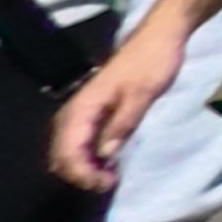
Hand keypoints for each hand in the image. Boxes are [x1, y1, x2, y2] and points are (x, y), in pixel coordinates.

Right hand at [47, 32, 173, 192]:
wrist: (159, 37)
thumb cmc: (153, 62)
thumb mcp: (143, 93)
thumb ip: (124, 123)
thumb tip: (105, 155)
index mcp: (83, 107)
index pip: (68, 151)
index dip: (81, 173)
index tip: (105, 184)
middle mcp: (74, 112)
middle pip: (62, 155)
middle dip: (80, 174)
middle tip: (108, 183)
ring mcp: (81, 113)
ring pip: (67, 151)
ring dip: (83, 168)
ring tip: (108, 177)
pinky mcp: (92, 114)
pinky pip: (79, 142)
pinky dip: (88, 157)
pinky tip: (107, 163)